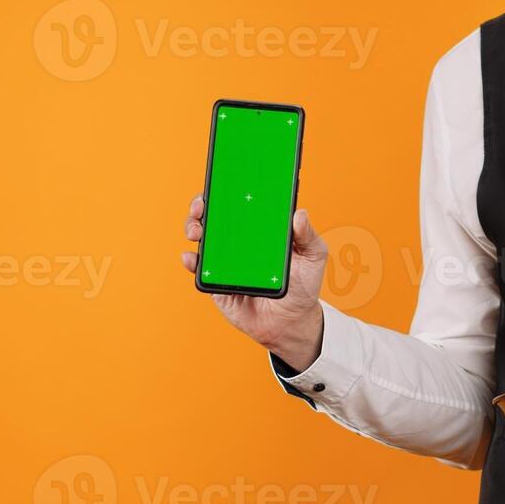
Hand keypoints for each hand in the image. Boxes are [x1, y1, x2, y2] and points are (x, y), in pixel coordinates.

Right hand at [181, 195, 328, 369]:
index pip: (240, 204)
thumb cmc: (303, 285)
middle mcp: (239, 242)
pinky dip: (192, 261)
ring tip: (198, 229)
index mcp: (260, 230)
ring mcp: (225, 262)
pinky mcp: (217, 283)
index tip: (223, 181)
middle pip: (215, 217)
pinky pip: (199, 270)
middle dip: (202, 206)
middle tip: (202, 205)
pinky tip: (192, 257)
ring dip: (194, 228)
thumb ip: (307, 235)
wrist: (293, 322)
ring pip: (203, 239)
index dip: (228, 190)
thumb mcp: (313, 256)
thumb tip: (299, 213)